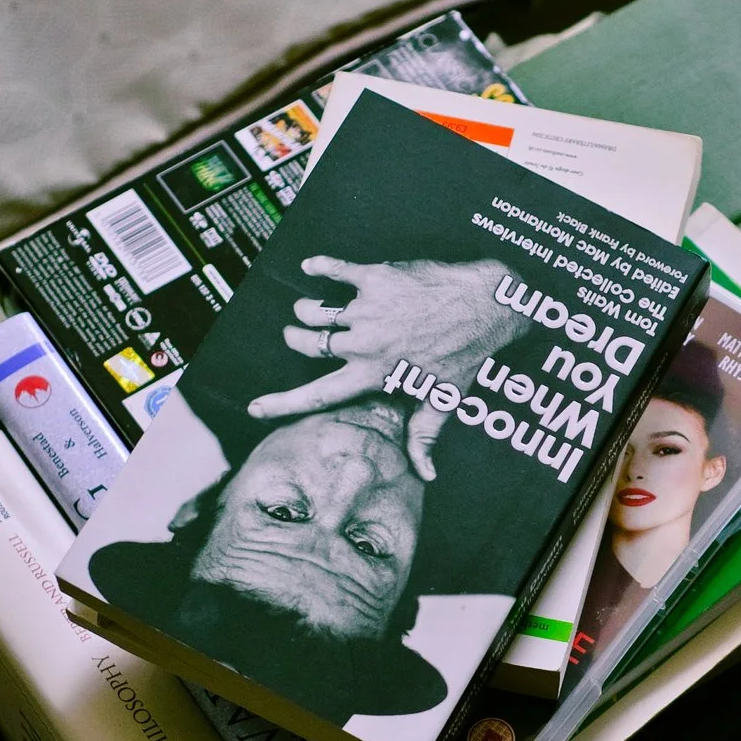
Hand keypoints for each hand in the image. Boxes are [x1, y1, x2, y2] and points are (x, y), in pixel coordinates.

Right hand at [248, 256, 530, 458]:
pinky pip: (335, 268)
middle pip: (306, 343)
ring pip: (314, 309)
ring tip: (312, 309)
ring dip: (307, 310)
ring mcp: (368, 308)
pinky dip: (320, 266)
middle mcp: (364, 343)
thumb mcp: (442, 399)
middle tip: (300, 335)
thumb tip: (425, 475)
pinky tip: (313, 266)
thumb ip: (424, 436)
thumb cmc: (464, 354)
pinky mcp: (376, 277)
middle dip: (297, 339)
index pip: (318, 395)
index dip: (282, 405)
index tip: (256, 408)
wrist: (485, 305)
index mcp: (373, 375)